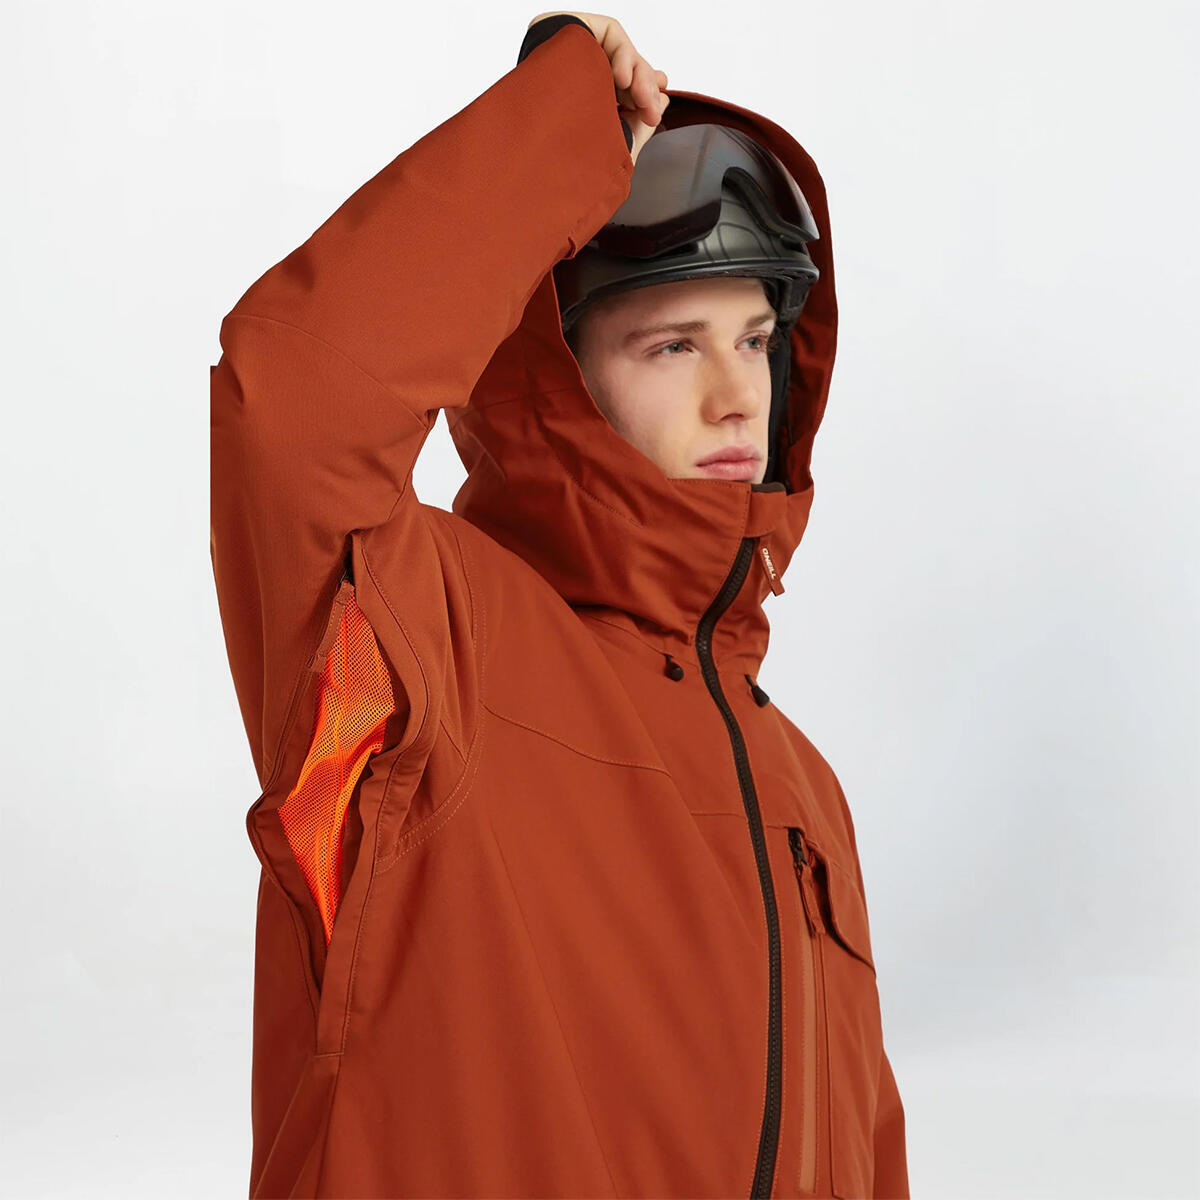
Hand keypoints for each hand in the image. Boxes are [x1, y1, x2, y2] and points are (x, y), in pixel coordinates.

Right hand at [527, 11, 669, 162]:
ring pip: (621, 51)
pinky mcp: (570, 30)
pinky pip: (611, 33)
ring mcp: (572, 54)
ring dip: (639, 74)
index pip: (622, 85)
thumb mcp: (621, 142)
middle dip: (645, 87)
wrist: (546, 155)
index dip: (644, 90)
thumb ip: (642, 119)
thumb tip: (663, 99)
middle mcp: (577, 76)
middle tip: (650, 110)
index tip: (655, 106)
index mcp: (584, 99)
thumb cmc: (575, 158)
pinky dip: (624, 54)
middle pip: (624, 67)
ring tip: (640, 99)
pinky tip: (623, 78)